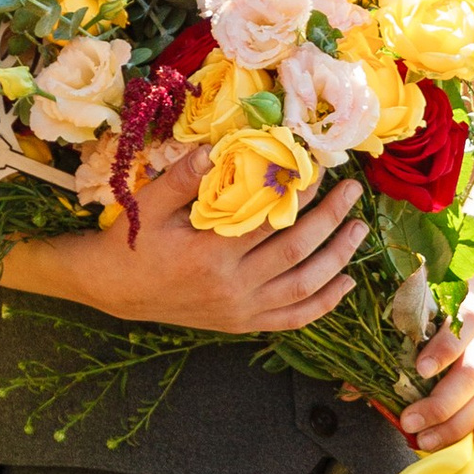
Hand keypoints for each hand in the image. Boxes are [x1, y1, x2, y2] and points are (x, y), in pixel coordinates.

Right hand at [1, 144, 368, 337]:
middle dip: (330, 220)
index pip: (269, 220)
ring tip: (359, 229)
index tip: (320, 169)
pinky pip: (293, 318)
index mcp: (209, 254)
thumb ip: (182, 178)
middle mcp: (231, 287)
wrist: (114, 289)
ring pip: (303, 286)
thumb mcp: (148, 205)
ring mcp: (240, 310)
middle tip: (353, 192)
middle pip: (296, 251)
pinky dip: (323, 303)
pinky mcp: (242, 324)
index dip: (300, 194)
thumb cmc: (131, 241)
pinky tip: (345, 283)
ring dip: (337, 258)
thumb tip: (213, 149)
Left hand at [400, 293, 473, 452]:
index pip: (458, 329)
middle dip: (441, 403)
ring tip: (427, 441)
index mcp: (464, 316)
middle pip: (473, 373)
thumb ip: (390, 349)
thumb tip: (351, 388)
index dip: (443, 350)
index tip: (420, 369)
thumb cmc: (438, 323)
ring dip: (457, 424)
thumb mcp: (419, 322)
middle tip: (410, 422)